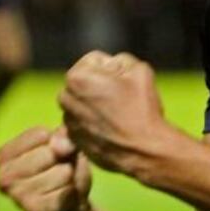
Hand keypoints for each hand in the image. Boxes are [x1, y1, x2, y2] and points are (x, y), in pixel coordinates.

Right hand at [0, 125, 97, 210]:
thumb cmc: (63, 172)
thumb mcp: (66, 148)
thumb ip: (63, 139)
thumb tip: (60, 144)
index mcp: (3, 157)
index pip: (40, 135)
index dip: (60, 142)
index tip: (58, 155)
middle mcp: (4, 177)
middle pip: (51, 153)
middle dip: (65, 161)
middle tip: (63, 173)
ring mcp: (17, 197)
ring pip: (62, 173)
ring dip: (72, 178)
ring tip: (65, 186)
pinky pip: (67, 194)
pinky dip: (74, 193)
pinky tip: (68, 199)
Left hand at [58, 51, 168, 176]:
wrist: (144, 150)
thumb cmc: (141, 109)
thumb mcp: (138, 69)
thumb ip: (119, 59)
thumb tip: (109, 67)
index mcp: (76, 77)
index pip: (95, 61)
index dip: (114, 69)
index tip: (124, 84)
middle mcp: (65, 98)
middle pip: (85, 81)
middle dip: (100, 85)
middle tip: (122, 99)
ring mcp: (68, 121)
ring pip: (84, 101)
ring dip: (97, 103)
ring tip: (119, 115)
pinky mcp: (73, 139)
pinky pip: (84, 122)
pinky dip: (95, 122)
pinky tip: (113, 128)